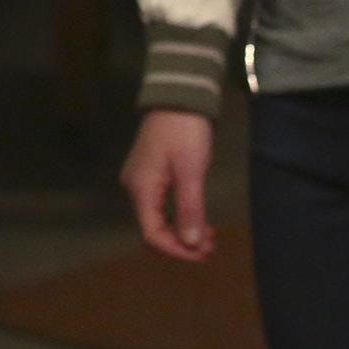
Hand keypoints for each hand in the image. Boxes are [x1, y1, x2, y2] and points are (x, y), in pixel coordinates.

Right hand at [121, 110, 215, 261]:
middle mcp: (136, 187)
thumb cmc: (185, 132)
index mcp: (141, 189)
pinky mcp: (153, 170)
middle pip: (154, 227)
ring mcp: (143, 178)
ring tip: (210, 236)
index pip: (152, 234)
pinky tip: (199, 217)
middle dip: (182, 242)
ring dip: (184, 229)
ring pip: (160, 216)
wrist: (180, 94)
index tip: (202, 255)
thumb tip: (191, 243)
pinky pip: (163, 202)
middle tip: (211, 246)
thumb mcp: (191, 171)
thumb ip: (189, 209)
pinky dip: (181, 214)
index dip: (176, 250)